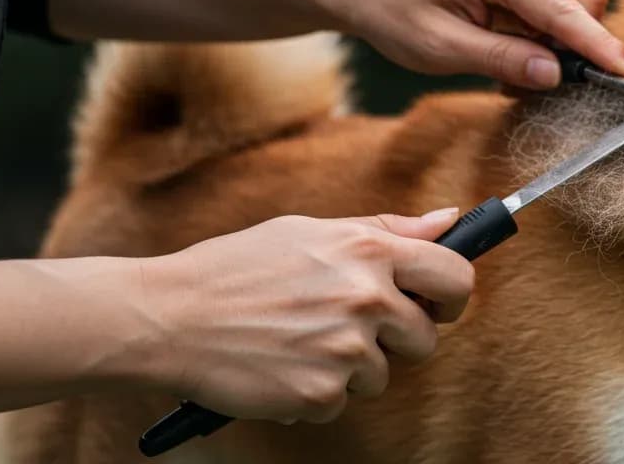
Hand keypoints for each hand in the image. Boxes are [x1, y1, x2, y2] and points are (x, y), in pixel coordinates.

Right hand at [138, 209, 472, 423]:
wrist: (168, 316)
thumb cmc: (236, 268)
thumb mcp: (310, 232)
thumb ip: (386, 230)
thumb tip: (448, 222)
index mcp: (368, 250)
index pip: (455, 276)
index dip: (451, 295)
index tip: (435, 304)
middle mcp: (366, 297)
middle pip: (425, 338)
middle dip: (395, 340)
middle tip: (348, 328)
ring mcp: (346, 348)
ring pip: (380, 374)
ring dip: (348, 367)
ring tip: (297, 341)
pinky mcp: (321, 391)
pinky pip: (340, 401)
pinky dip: (314, 392)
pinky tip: (279, 366)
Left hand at [328, 0, 623, 88]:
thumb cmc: (395, 14)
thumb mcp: (440, 49)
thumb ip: (502, 60)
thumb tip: (556, 75)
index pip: (562, 8)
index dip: (598, 46)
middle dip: (579, 43)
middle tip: (539, 83)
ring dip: (562, 39)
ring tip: (514, 67)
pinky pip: (560, 0)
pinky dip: (550, 31)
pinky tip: (514, 49)